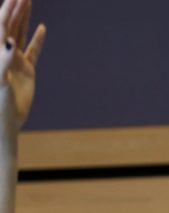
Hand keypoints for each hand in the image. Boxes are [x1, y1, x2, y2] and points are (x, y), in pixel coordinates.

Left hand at [0, 0, 45, 129]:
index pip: (2, 25)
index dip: (8, 9)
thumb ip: (4, 60)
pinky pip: (33, 52)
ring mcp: (16, 61)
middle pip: (10, 24)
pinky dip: (38, 40)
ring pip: (20, 33)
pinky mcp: (26, 72)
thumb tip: (11, 40)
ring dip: (24, 17)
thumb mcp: (0, 81)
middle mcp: (4, 53)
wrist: (4, 123)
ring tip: (28, 1)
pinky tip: (42, 29)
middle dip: (15, 7)